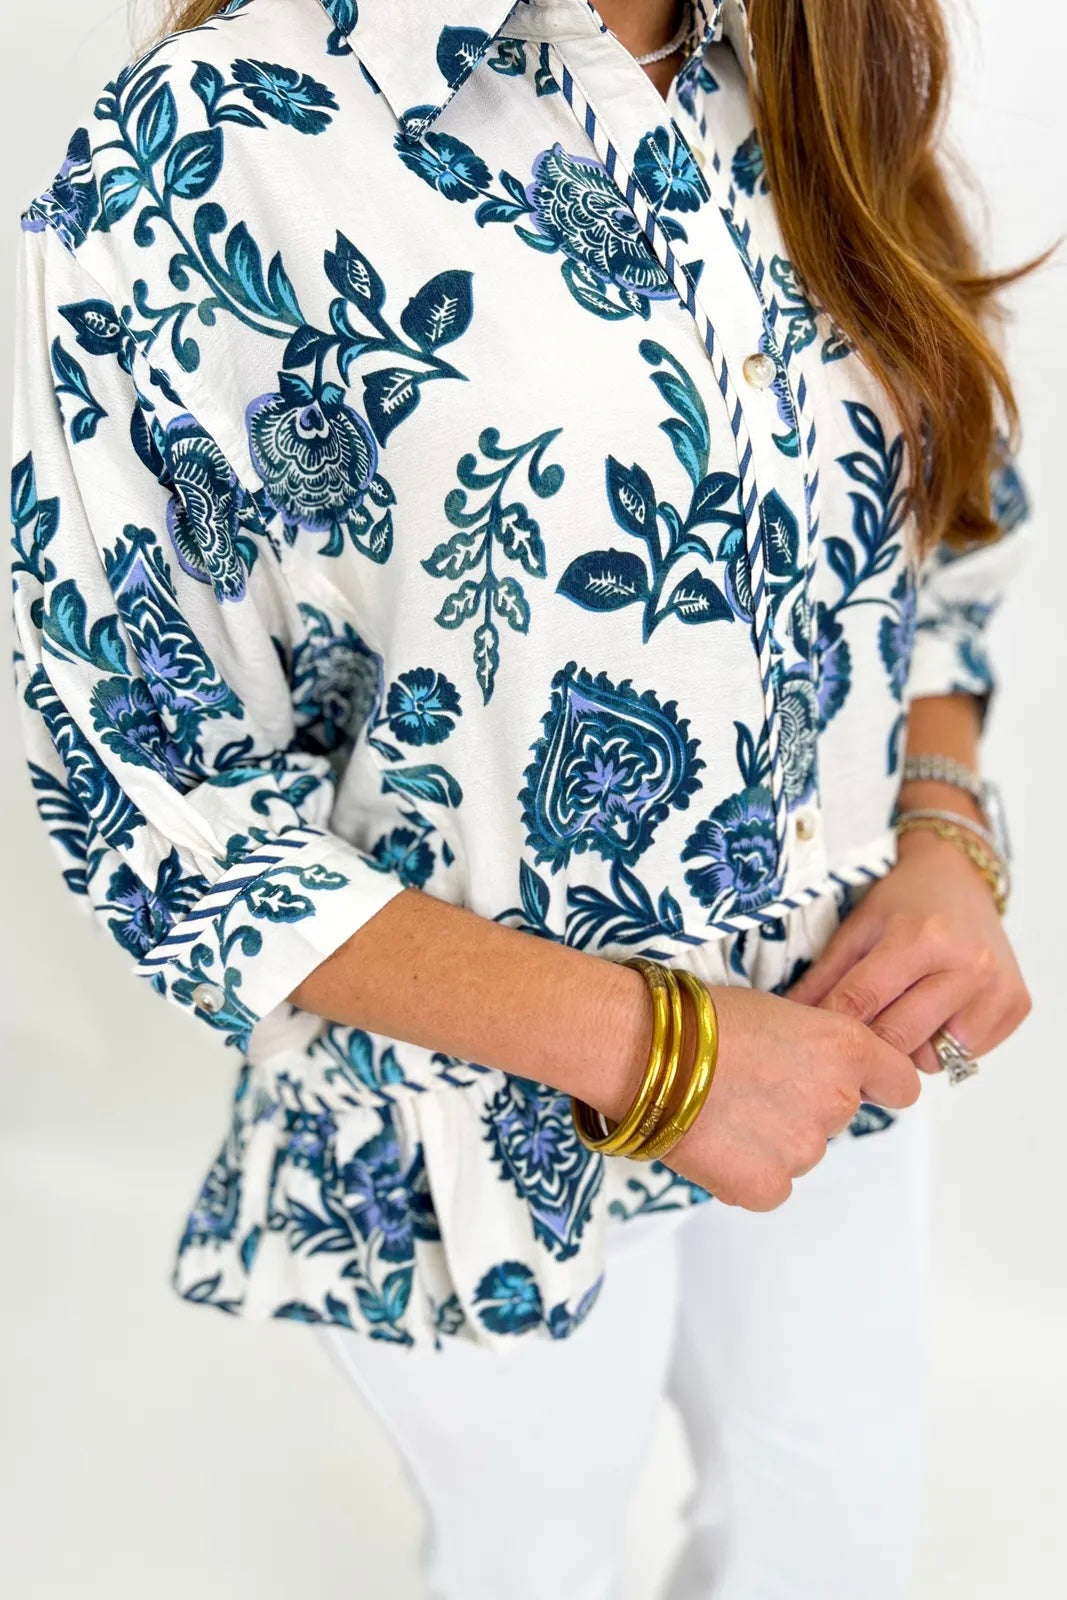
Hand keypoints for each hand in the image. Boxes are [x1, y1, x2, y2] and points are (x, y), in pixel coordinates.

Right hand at [662, 985, 920, 1210]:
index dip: (875, 1083)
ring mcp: (803, 1149)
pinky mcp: (765, 1187)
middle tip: (751, 1085)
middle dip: (803, 1104)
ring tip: (720, 1107)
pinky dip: (746, 1169)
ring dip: (772, 1137)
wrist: (640, 1050)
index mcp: (844, 1049)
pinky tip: (713, 1139)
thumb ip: (815, 1048)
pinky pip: (770, 1184)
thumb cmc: (697, 1019)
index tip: (850, 1083)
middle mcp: (836, 1101)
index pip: (898, 1083)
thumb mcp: (777, 1013)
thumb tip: (820, 1069)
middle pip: (837, 1115)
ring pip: (800, 1150)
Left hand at [784, 827, 1030, 1072]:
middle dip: (870, 1046)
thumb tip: (788, 1020)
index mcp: (919, 938)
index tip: (815, 1043)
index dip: (833, 1028)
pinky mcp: (1015, 1005)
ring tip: (903, 1016)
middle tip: (855, 1042)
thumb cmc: (905, 902)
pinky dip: (945, 1045)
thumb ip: (823, 977)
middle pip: (899, 1038)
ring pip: (934, 1056)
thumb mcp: (857, 928)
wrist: (961, 878)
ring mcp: (996, 987)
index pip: (863, 1002)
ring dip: (911, 1048)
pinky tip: (936, 1014)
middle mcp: (965, 964)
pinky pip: (967, 1054)